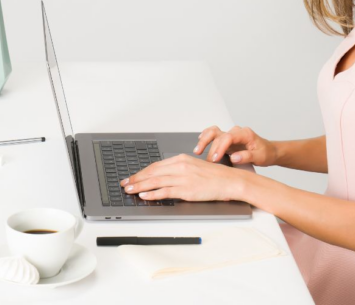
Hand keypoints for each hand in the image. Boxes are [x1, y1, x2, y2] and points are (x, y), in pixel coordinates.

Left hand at [119, 153, 247, 201]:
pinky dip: (153, 194)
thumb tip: (163, 176)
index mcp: (181, 159)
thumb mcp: (194, 166)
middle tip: (125, 184)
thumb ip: (179, 169)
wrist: (229, 181)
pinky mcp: (187, 190)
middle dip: (136, 179)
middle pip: (152, 173)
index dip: (141, 172)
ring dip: (140, 186)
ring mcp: (183, 178)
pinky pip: (165, 192)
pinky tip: (145, 195)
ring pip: (155, 182)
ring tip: (129, 190)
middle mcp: (180, 167)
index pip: (156, 165)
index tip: (132, 177)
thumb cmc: (214, 176)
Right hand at [194, 125, 276, 166]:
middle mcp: (236, 132)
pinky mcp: (226, 140)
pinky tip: (199, 142)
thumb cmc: (265, 153)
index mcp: (245, 134)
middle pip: (219, 135)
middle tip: (208, 161)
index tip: (216, 159)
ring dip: (204, 140)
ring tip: (197, 151)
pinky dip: (206, 137)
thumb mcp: (260, 157)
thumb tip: (234, 157)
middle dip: (211, 148)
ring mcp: (230, 135)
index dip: (220, 147)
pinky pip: (213, 135)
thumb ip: (247, 156)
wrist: (269, 151)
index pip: (228, 137)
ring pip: (214, 132)